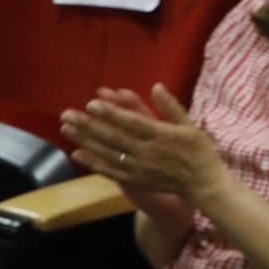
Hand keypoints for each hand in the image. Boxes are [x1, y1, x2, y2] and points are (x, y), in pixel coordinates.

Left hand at [60, 84, 229, 208]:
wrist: (202, 182)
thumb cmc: (198, 150)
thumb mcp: (189, 125)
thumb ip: (171, 107)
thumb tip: (156, 86)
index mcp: (161, 135)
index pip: (131, 122)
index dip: (110, 113)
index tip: (91, 103)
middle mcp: (146, 152)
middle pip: (112, 137)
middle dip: (88, 125)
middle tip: (67, 114)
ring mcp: (138, 168)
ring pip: (107, 153)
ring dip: (85, 141)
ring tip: (66, 129)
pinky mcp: (135, 180)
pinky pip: (110, 171)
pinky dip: (93, 163)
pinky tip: (77, 154)